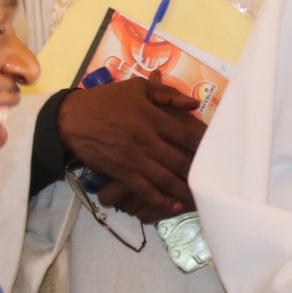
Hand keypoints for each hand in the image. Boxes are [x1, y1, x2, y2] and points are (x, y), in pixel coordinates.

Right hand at [58, 78, 204, 218]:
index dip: (203, 145)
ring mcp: (135, 159)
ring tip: (200, 196)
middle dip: (198, 171)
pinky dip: (161, 199)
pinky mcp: (122, 172)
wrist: (73, 119)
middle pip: (179, 160)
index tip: (218, 151)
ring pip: (166, 178)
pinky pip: (145, 189)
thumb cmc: (107, 100)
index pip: (186, 134)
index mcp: (153, 118)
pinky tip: (175, 205)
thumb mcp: (136, 87)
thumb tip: (193, 104)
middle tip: (215, 179)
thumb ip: (167, 94)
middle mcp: (148, 141)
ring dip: (184, 189)